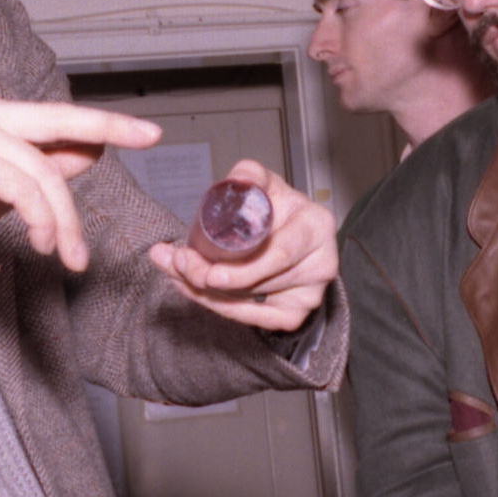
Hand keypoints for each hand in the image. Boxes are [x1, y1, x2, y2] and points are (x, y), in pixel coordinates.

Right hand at [0, 93, 160, 301]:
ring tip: (68, 255)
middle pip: (59, 126)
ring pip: (44, 170)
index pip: (56, 115)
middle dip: (109, 131)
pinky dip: (41, 217)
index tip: (148, 129)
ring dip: (64, 219)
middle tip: (153, 140)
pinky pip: (21, 185)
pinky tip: (43, 243)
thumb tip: (91, 151)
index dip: (104, 119)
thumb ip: (40, 170)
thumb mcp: (1, 193)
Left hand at [145, 159, 338, 333]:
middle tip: (177, 264)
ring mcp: (311, 294)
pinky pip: (254, 320)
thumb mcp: (263, 182)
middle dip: (209, 278)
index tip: (210, 273)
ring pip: (251, 302)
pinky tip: (194, 291)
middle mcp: (321, 263)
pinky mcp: (295, 314)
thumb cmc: (275, 207)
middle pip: (260, 282)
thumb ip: (249, 176)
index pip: (280, 254)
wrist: (287, 232)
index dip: (244, 269)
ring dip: (206, 292)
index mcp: (316, 226)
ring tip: (176, 270)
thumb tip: (237, 182)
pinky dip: (220, 308)